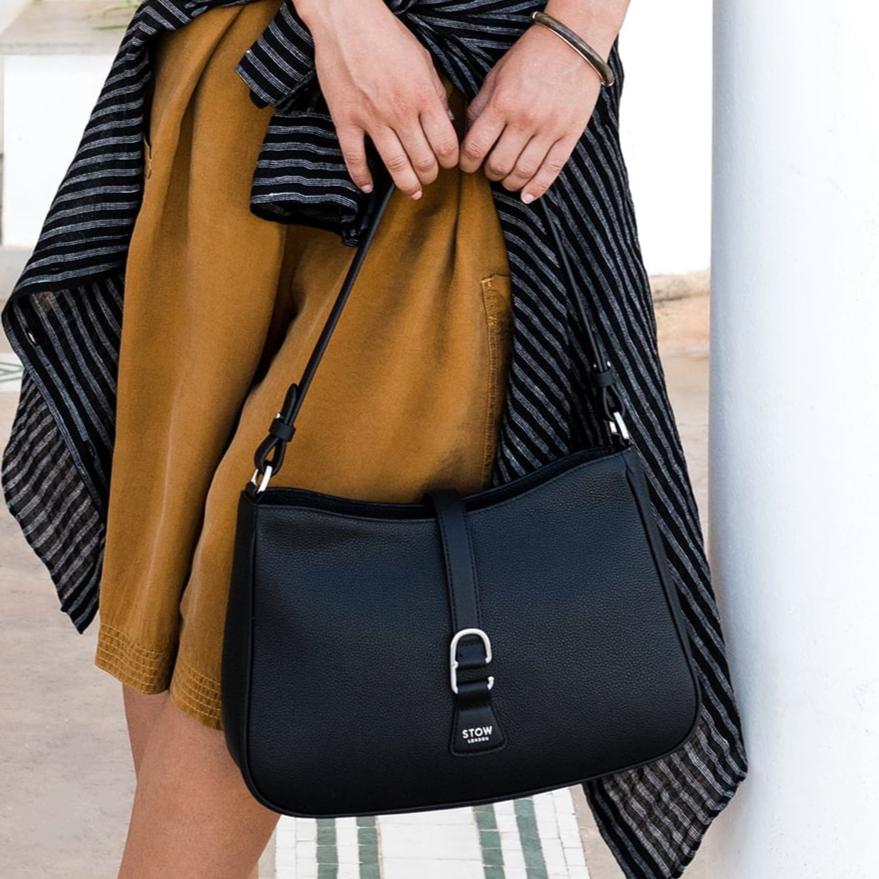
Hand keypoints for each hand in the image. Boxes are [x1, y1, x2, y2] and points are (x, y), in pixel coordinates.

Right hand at [296, 0, 458, 198]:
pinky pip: (354, 158)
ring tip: (412, 191)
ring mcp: (371, 119)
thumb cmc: (387, 36)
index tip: (448, 163)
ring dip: (406, 184)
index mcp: (422, 97)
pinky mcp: (345, 120)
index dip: (451, 161)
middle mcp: (400, 112)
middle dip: (430, 175)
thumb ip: (436, 94)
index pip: (446, 144)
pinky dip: (361, 177)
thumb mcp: (423, 60)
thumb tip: (448, 123)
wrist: (346, 19)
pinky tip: (368, 187)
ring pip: (394, 166)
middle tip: (430, 177)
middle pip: (423, 161)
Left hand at [460, 3, 620, 202]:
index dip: (466, 163)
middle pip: (498, 166)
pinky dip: (537, 188)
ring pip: (523, 173)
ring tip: (506, 180)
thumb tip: (467, 135)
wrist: (574, 42)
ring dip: (509, 183)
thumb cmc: (531, 56)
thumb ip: (480, 106)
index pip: (475, 148)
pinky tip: (527, 195)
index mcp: (502, 104)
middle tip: (488, 170)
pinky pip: (551, 170)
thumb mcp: (496, 75)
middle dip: (488, 174)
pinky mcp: (570, 135)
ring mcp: (549, 130)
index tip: (467, 165)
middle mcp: (524, 120)